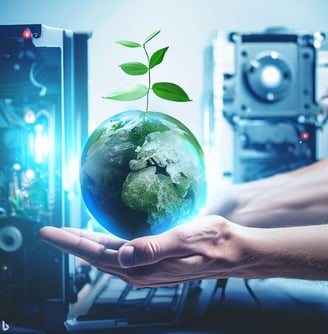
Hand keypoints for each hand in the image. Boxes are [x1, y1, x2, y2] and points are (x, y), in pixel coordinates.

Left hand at [39, 216, 244, 286]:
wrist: (231, 252)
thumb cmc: (212, 243)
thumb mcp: (185, 240)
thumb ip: (153, 248)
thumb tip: (122, 254)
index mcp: (143, 267)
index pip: (97, 255)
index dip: (70, 243)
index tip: (48, 232)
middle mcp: (140, 270)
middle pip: (96, 256)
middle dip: (71, 243)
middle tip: (50, 231)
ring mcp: (146, 266)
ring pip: (107, 255)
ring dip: (85, 244)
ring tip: (69, 234)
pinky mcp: (153, 259)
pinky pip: (121, 251)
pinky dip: (105, 243)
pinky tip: (102, 237)